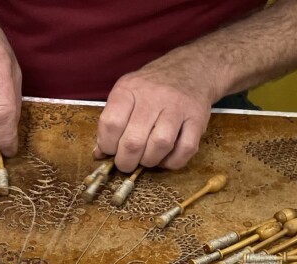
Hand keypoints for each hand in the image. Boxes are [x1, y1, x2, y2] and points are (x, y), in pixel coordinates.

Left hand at [95, 52, 222, 172]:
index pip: (110, 124)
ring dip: (149, 161)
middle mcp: (153, 96)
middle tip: (126, 162)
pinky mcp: (197, 118)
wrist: (192, 68)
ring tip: (146, 159)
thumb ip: (112, 121)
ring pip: (160, 145)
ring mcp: (178, 107)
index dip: (107, 145)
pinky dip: (173, 162)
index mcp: (129, 89)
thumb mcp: (127, 94)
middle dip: (125, 161)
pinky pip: (185, 149)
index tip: (110, 150)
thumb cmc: (153, 87)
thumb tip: (99, 154)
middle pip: (133, 141)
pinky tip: (166, 158)